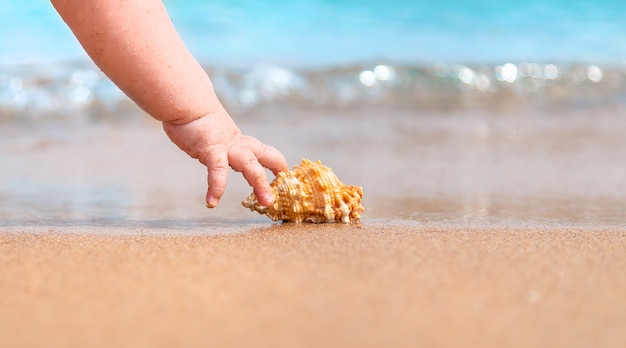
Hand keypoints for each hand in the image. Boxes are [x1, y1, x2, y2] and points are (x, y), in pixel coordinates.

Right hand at [163, 112, 287, 207]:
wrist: (185, 100)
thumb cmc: (193, 115)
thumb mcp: (209, 133)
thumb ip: (212, 142)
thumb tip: (206, 144)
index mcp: (237, 141)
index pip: (262, 152)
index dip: (275, 163)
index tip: (284, 174)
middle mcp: (236, 144)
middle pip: (264, 157)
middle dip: (275, 173)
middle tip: (283, 190)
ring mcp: (226, 147)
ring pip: (250, 166)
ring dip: (260, 184)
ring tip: (266, 202)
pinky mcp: (211, 149)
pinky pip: (218, 172)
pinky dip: (216, 187)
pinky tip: (212, 202)